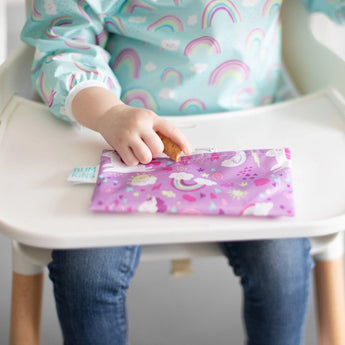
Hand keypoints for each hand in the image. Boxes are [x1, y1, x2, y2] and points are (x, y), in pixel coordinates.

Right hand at [71, 87, 190, 165]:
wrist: (108, 114)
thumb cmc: (131, 120)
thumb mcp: (147, 119)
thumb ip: (158, 132)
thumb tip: (174, 151)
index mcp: (150, 117)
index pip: (170, 130)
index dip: (181, 141)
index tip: (188, 151)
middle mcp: (140, 124)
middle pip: (157, 148)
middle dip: (155, 152)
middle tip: (148, 147)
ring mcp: (128, 134)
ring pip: (145, 157)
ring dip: (144, 158)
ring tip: (139, 150)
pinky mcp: (118, 144)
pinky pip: (132, 162)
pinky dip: (133, 161)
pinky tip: (129, 152)